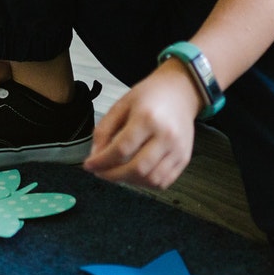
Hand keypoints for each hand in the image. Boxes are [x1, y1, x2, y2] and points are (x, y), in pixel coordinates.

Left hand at [81, 65, 200, 189]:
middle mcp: (166, 135)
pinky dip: (146, 183)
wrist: (180, 92)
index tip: (89, 165)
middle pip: (137, 168)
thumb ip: (104, 129)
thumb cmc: (150, 96)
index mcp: (148, 118)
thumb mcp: (122, 104)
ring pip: (151, 179)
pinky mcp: (184, 158)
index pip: (121, 149)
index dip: (102, 161)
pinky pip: (163, 181)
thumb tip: (95, 156)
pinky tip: (135, 174)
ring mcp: (178, 149)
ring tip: (117, 173)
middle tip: (100, 173)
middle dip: (113, 176)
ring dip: (129, 181)